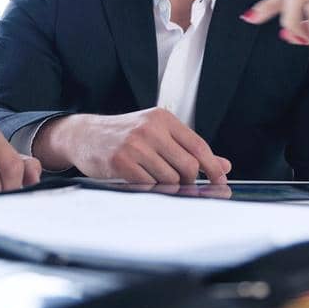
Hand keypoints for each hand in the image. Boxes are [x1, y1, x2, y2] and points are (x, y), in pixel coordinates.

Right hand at [40, 108, 231, 183]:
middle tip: (181, 184)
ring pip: (169, 179)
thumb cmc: (124, 136)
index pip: (198, 146)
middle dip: (188, 180)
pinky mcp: (120, 162)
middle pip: (188, 165)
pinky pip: (148, 186)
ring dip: (166, 186)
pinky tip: (140, 181)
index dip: (213, 167)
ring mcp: (134, 145)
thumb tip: (224, 165)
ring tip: (152, 178)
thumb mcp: (157, 134)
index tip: (221, 182)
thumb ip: (189, 149)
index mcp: (162, 118)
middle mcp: (150, 128)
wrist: (83, 135)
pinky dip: (149, 189)